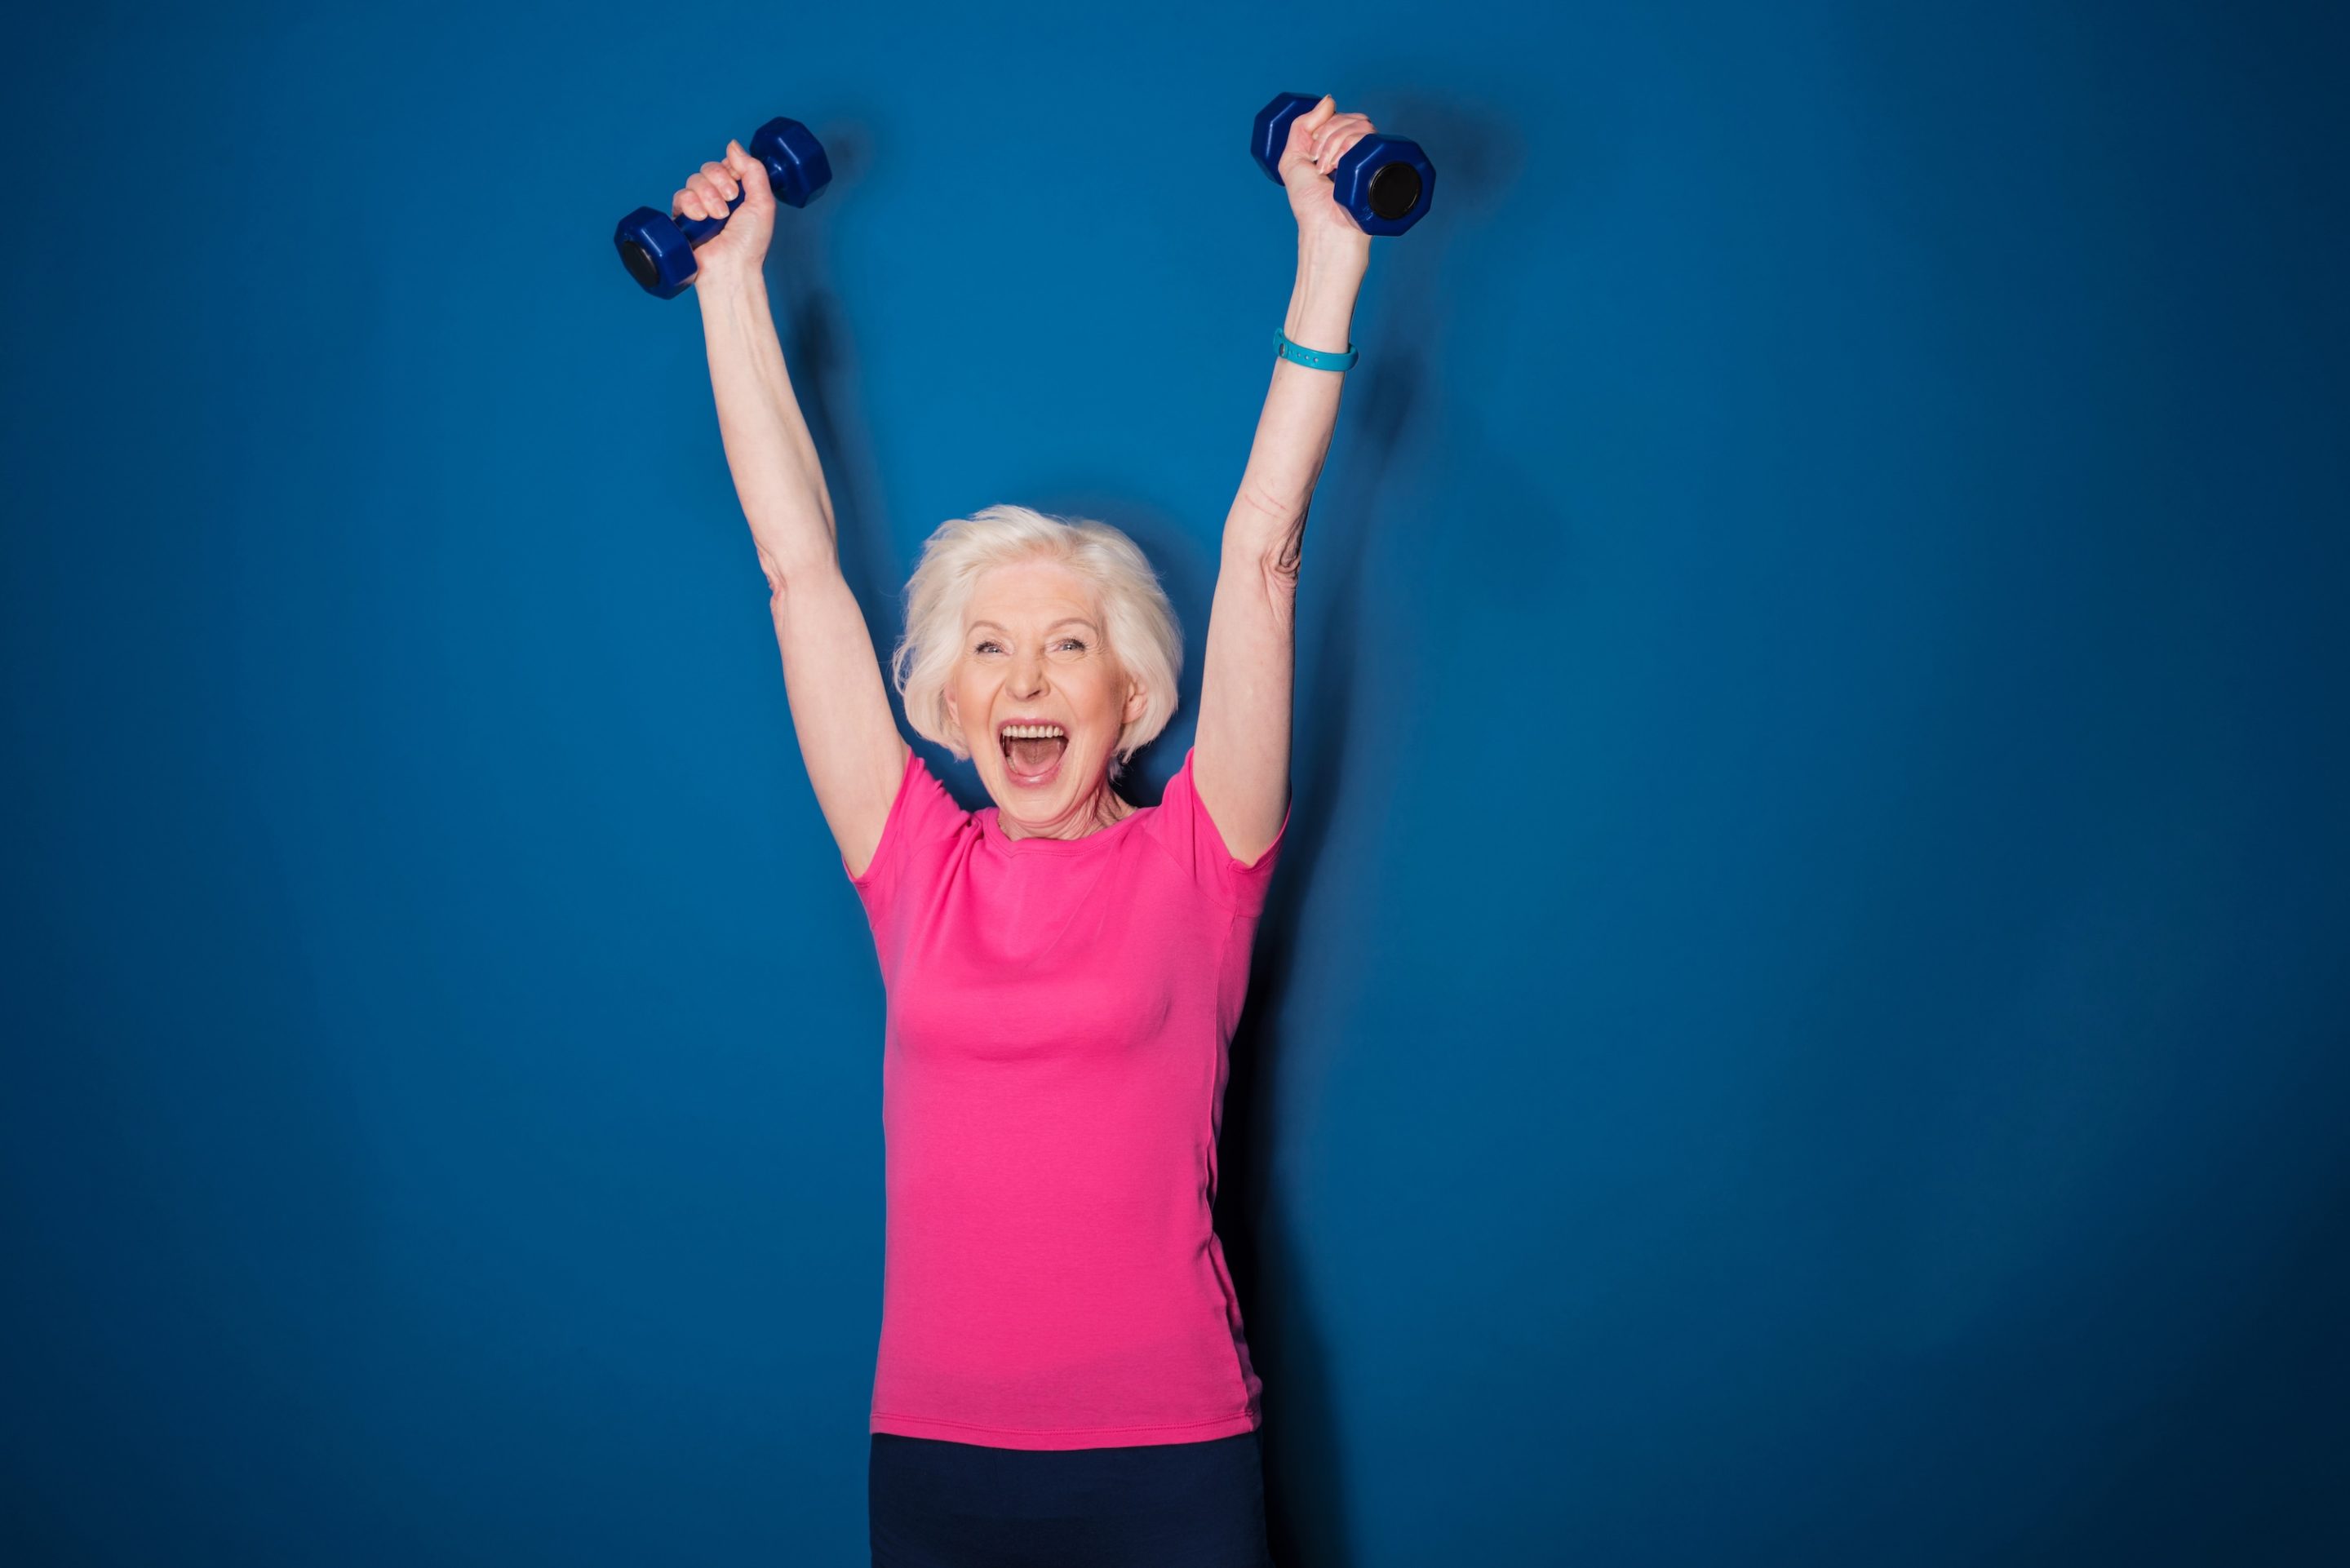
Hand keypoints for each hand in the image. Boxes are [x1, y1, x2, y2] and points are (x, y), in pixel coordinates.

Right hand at [672, 139, 774, 282]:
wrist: (731, 267)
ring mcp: (700, 208)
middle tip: (729, 203)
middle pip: (708, 169)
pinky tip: (700, 218)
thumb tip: (733, 146)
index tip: (737, 186)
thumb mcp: (763, 202)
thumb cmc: (750, 243)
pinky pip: (680, 196)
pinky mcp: (683, 218)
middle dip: (719, 183)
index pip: (726, 165)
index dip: (729, 170)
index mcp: (738, 194)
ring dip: (707, 196)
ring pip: (694, 180)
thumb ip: (753, 170)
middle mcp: (718, 198)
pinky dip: (690, 204)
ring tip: (717, 217)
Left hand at [1278, 96, 1376, 260]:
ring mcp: (1373, 157)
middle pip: (1350, 117)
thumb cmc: (1311, 207)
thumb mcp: (1292, 161)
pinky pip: (1368, 137)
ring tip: (1329, 173)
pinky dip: (1347, 150)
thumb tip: (1328, 100)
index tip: (1313, 154)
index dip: (1322, 128)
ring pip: (1361, 125)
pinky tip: (1340, 172)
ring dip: (1335, 146)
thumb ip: (1301, 126)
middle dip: (1327, 137)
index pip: (1339, 117)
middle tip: (1319, 166)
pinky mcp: (1383, 164)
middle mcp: (1360, 150)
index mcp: (1341, 148)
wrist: (1326, 232)